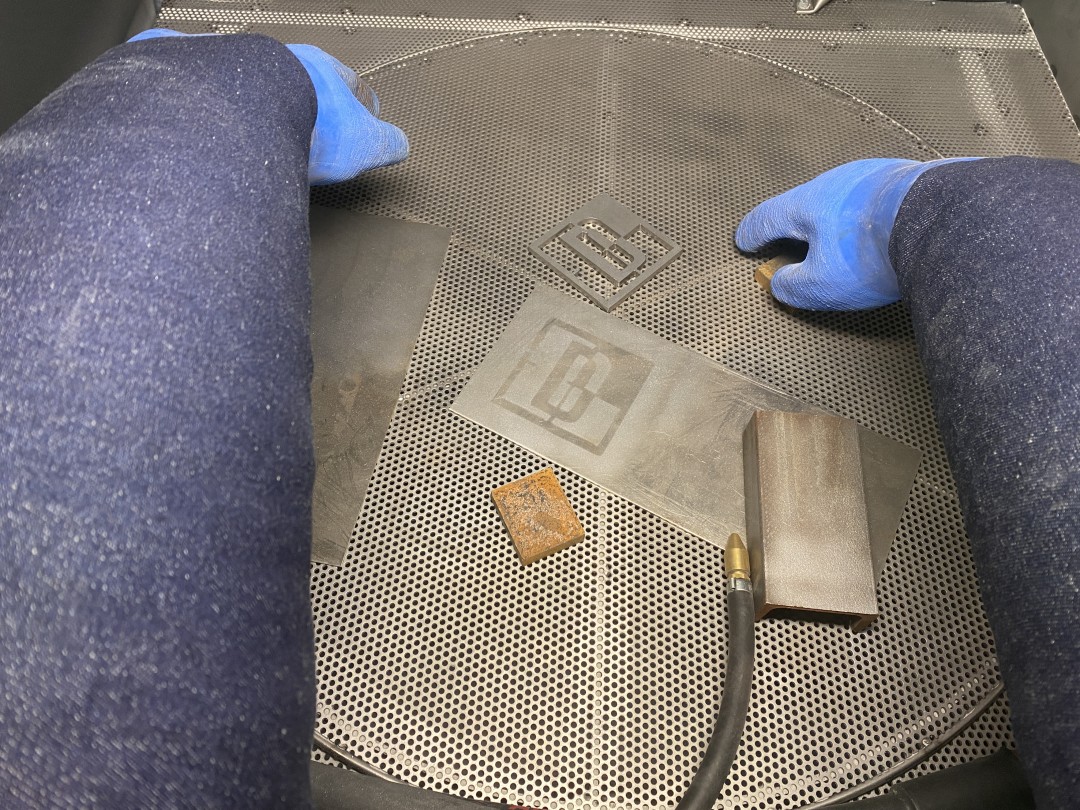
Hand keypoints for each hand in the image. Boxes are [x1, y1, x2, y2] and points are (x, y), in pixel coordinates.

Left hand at [128, 29, 407, 184]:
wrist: (239, 114)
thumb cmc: (301, 120)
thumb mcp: (364, 143)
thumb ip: (387, 144)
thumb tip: (400, 145)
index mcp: (323, 70)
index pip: (350, 86)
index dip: (361, 108)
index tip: (364, 120)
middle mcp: (280, 65)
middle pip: (303, 87)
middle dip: (312, 110)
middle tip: (316, 136)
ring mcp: (241, 75)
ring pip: (263, 96)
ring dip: (270, 118)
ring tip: (273, 146)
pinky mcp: (206, 92)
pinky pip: (225, 111)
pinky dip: (234, 128)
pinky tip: (236, 149)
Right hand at [735, 158, 973, 309]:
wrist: (943, 222)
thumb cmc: (874, 253)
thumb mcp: (821, 284)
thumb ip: (792, 286)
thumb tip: (781, 283)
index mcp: (806, 203)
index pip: (766, 218)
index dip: (752, 233)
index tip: (744, 240)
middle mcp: (835, 182)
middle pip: (805, 205)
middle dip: (796, 226)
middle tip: (791, 246)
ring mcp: (873, 176)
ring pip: (841, 200)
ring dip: (835, 221)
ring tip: (840, 244)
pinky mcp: (906, 180)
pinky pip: (874, 200)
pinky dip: (867, 218)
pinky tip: (878, 233)